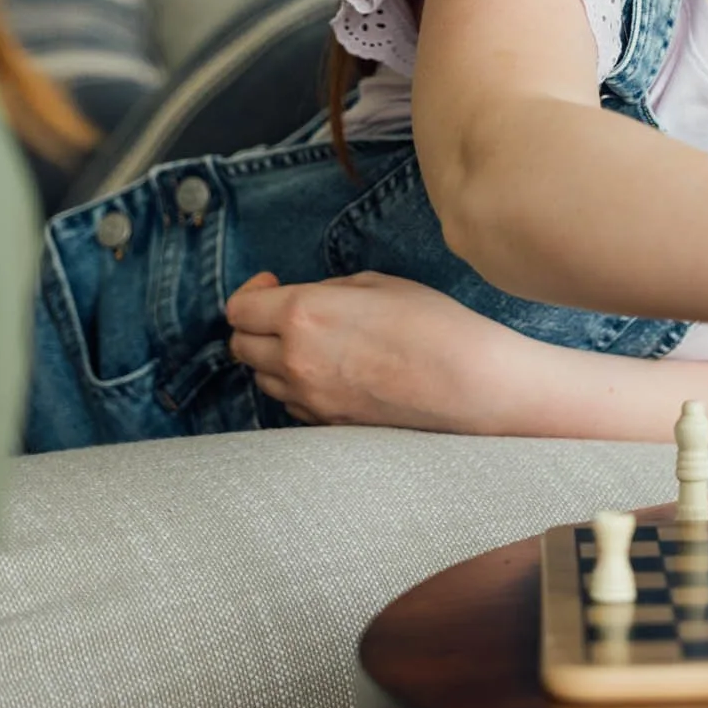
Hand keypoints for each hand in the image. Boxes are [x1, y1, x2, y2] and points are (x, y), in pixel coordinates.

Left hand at [224, 270, 518, 433]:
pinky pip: (291, 403)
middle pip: (240, 346)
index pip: (239, 308)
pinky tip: (331, 372)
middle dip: (256, 326)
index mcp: (303, 314)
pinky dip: (298, 386)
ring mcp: (308, 399)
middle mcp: (294, 360)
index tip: (273, 284)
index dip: (252, 291)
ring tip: (313, 344)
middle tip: (287, 313)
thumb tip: (310, 301)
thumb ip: (329, 291)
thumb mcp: (379, 283)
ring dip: (274, 358)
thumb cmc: (433, 324)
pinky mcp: (326, 424)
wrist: (469, 383)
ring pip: (262, 379)